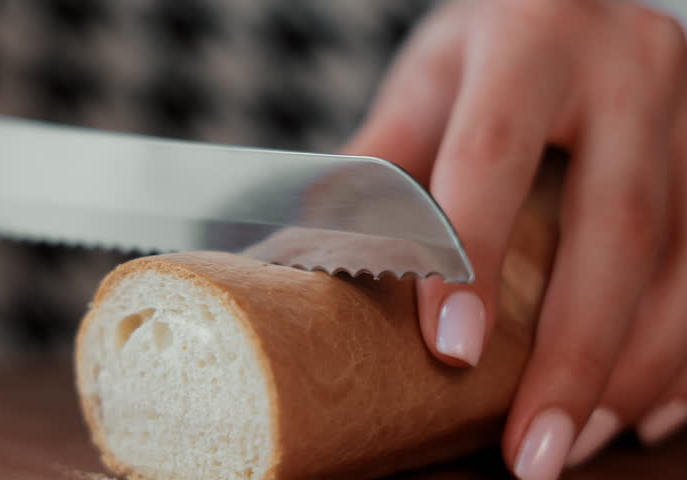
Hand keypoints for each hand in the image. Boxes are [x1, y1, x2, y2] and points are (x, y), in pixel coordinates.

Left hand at [344, 0, 686, 477]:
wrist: (576, 0)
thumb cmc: (488, 48)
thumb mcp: (427, 84)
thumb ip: (378, 162)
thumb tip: (296, 252)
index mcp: (530, 37)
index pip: (492, 156)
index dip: (473, 257)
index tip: (454, 353)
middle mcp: (630, 65)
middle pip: (617, 224)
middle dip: (576, 352)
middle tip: (533, 450)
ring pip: (686, 259)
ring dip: (635, 368)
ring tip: (575, 441)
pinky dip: (684, 351)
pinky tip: (642, 409)